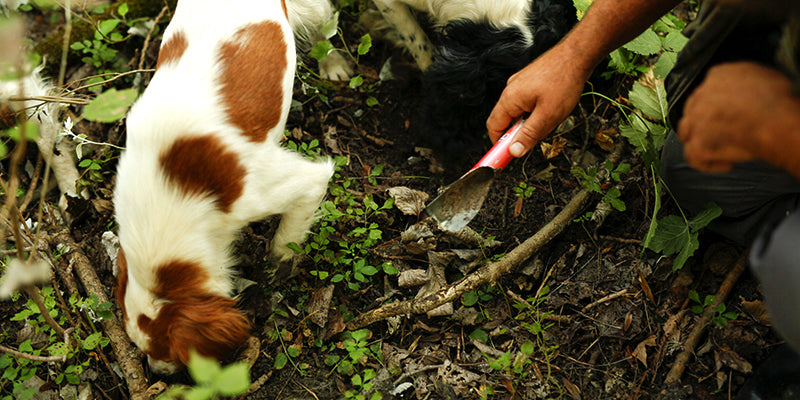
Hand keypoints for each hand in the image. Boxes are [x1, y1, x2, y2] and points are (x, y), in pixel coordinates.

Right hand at [486, 45, 590, 157]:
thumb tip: (514, 151)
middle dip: (520, 133)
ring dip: (531, 122)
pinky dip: (536, 112)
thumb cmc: (564, 80)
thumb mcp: (548, 115)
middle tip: (536, 138)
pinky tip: (552, 109)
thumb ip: (529, 134)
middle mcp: (511, 90)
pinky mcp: (529, 81)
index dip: (498, 145)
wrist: (577, 54)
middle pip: (506, 121)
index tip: (505, 158)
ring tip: (551, 118)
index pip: (493, 127)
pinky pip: (527, 103)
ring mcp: (519, 84)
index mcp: (510, 98)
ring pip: (519, 113)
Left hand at [677, 62, 799, 174]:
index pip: (707, 89)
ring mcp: (695, 120)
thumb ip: (747, 81)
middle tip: (723, 132)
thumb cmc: (778, 100)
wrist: (777, 121)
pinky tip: (726, 165)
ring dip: (699, 140)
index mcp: (718, 75)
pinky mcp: (697, 143)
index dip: (716, 104)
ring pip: (686, 131)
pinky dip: (707, 164)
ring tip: (718, 147)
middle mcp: (701, 95)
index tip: (728, 113)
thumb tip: (750, 91)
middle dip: (704, 122)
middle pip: (693, 110)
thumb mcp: (764, 76)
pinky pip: (693, 156)